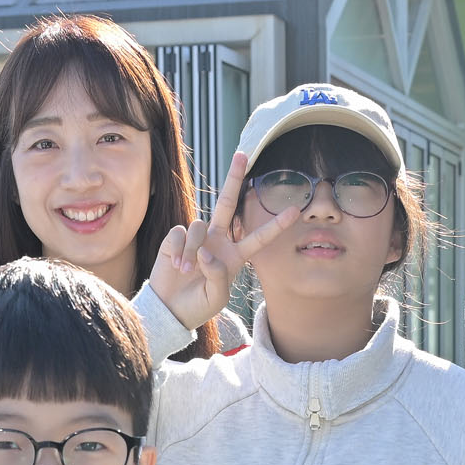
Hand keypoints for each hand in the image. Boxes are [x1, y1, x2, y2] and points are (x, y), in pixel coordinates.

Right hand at [148, 150, 300, 329]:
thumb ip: (217, 275)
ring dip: (192, 251)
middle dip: (234, 178)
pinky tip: (176, 266)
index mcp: (235, 256)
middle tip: (241, 155)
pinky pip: (181, 233)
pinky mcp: (176, 237)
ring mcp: (197, 237)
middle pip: (228, 203)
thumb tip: (206, 252)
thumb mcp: (216, 297)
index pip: (259, 237)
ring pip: (200, 226)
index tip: (295, 210)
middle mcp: (218, 240)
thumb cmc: (198, 305)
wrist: (170, 309)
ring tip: (185, 271)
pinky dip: (179, 250)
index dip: (275, 225)